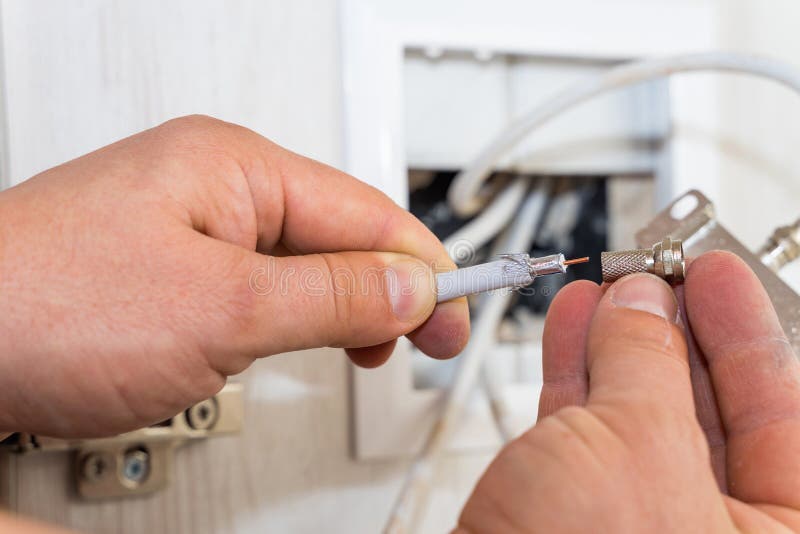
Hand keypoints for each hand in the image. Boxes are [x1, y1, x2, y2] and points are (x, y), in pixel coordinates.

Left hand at [0, 115, 468, 437]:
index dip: (425, 268)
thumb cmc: (42, 307)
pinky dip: (297, 316)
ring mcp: (192, 226)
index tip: (463, 314)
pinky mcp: (171, 268)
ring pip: (305, 263)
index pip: (368, 213)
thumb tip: (409, 287)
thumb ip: (331, 296)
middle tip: (426, 342)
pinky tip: (304, 338)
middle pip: (341, 233)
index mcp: (236, 167)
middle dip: (390, 289)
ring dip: (346, 306)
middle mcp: (216, 185)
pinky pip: (263, 285)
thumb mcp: (222, 310)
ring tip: (371, 349)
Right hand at [458, 251, 799, 531]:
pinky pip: (590, 442)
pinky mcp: (583, 528)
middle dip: (674, 330)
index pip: (785, 411)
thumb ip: (644, 362)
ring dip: (616, 347)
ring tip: (605, 291)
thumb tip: (643, 307)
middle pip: (712, 412)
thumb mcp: (632, 451)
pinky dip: (576, 383)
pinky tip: (570, 334)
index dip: (747, 327)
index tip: (719, 272)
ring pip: (641, 422)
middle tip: (655, 274)